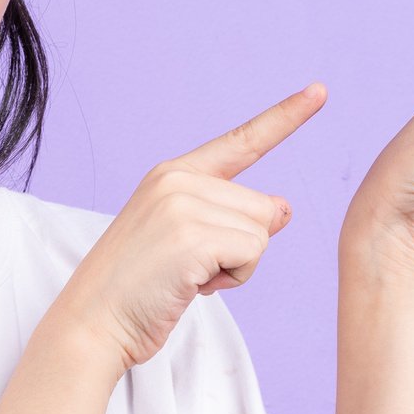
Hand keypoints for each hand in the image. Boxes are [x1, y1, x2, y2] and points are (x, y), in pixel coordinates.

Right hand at [54, 83, 326, 371]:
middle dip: (241, 248)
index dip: (285, 117)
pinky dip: (233, 279)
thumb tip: (284, 207)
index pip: (241, 141)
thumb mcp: (185, 241)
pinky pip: (253, 253)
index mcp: (173, 173)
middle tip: (190, 268)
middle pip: (262, 206)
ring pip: (261, 232)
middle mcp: (178, 178)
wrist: (93, 322)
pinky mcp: (192, 234)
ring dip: (236, 267)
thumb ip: (229, 217)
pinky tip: (192, 285)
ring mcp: (183, 203)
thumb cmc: (138, 290)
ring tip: (187, 277)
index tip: (319, 91)